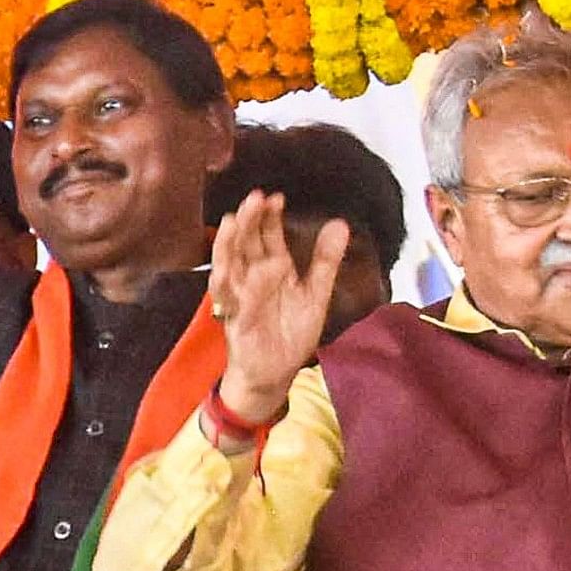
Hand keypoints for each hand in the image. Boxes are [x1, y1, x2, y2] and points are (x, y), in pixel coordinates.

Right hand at [207, 190, 341, 429]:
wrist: (276, 372)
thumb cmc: (290, 331)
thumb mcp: (315, 292)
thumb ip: (326, 260)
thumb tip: (340, 223)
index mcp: (271, 269)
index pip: (266, 237)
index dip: (269, 217)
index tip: (276, 197)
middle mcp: (251, 279)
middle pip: (245, 245)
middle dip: (248, 221)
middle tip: (255, 197)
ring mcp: (241, 299)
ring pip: (229, 267)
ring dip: (230, 245)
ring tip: (233, 221)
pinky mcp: (238, 321)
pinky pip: (234, 302)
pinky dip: (235, 286)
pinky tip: (236, 270)